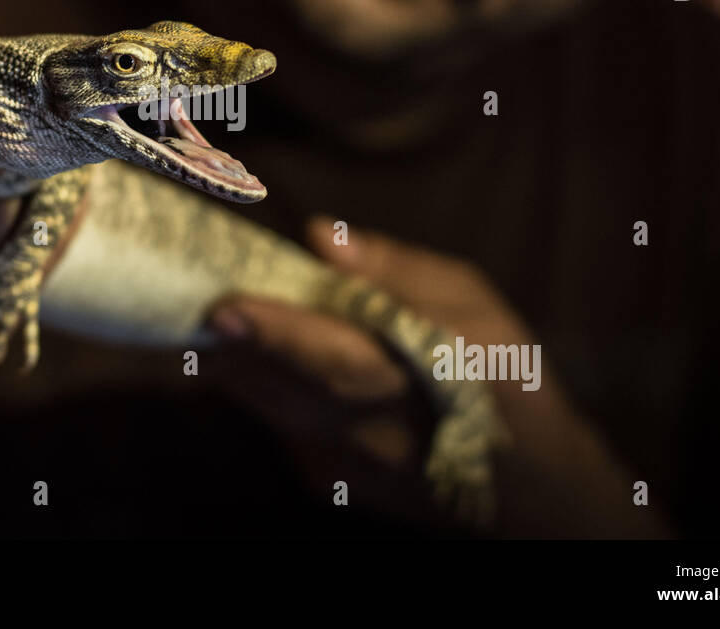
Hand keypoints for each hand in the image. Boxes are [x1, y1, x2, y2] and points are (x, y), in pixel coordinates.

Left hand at [208, 217, 664, 533]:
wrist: (526, 482)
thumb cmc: (500, 372)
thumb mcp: (470, 302)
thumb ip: (395, 270)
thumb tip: (321, 236)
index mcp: (425, 380)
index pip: (338, 361)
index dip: (280, 336)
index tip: (227, 309)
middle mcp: (380, 436)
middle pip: (286, 392)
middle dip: (235, 348)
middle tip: (193, 302)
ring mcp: (349, 468)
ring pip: (271, 411)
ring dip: (236, 365)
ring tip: (212, 320)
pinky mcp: (327, 480)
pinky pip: (277, 425)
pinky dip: (259, 386)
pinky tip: (250, 352)